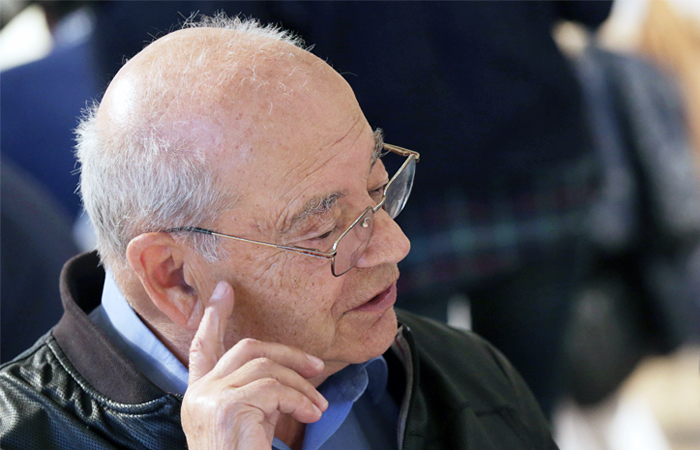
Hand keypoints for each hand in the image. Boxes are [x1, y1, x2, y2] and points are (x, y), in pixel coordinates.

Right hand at [181, 281, 327, 449]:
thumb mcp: (249, 422)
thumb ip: (257, 394)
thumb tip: (292, 372)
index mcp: (200, 394)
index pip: (202, 347)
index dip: (213, 316)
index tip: (224, 290)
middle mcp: (199, 393)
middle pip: (246, 348)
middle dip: (287, 352)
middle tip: (317, 364)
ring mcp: (210, 398)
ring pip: (266, 367)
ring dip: (300, 384)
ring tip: (318, 405)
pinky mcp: (228, 406)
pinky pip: (273, 388)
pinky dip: (299, 399)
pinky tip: (311, 414)